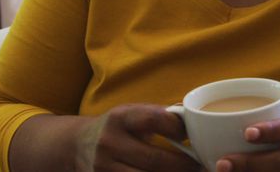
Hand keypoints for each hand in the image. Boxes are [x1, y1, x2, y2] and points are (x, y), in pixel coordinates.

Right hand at [75, 103, 200, 171]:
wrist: (77, 143)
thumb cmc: (117, 127)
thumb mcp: (132, 113)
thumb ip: (160, 115)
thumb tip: (195, 117)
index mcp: (120, 117)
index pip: (154, 120)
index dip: (177, 128)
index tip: (192, 136)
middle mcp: (109, 142)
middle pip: (154, 159)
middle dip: (184, 165)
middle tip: (202, 166)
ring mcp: (104, 167)